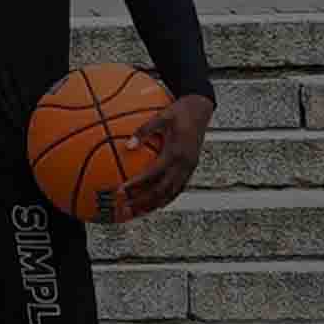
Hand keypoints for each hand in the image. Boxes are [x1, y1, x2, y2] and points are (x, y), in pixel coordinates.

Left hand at [106, 90, 213, 221]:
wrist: (201, 110)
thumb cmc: (180, 111)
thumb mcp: (161, 116)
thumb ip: (144, 130)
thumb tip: (127, 145)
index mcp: (176, 152)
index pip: (153, 174)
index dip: (137, 184)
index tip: (122, 190)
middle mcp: (184, 164)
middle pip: (162, 190)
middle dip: (143, 201)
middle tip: (126, 207)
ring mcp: (189, 168)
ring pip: (171, 193)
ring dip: (154, 204)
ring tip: (137, 212)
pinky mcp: (191, 169)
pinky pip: (178, 189)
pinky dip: (166, 199)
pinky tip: (155, 204)